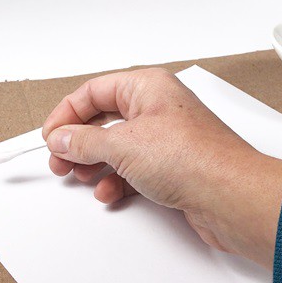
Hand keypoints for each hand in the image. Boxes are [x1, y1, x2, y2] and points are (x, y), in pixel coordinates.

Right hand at [42, 68, 281, 268]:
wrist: (230, 196)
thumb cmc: (192, 158)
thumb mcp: (123, 145)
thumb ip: (85, 141)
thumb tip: (62, 138)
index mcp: (148, 86)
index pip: (95, 92)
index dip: (67, 113)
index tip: (51, 136)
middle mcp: (159, 108)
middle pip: (105, 119)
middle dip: (79, 142)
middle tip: (61, 161)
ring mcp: (167, 138)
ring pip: (119, 146)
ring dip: (97, 163)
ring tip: (82, 177)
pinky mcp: (173, 165)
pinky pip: (136, 168)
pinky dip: (118, 179)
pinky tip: (110, 192)